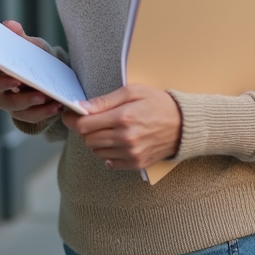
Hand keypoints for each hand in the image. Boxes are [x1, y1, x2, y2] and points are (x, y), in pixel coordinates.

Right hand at [0, 21, 63, 123]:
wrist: (47, 75)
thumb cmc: (33, 59)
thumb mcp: (30, 47)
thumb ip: (19, 37)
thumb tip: (9, 24)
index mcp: (0, 76)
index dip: (2, 82)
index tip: (17, 79)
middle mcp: (3, 94)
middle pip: (5, 101)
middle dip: (22, 99)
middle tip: (39, 94)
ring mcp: (15, 107)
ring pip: (20, 112)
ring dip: (37, 108)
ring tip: (53, 100)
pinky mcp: (28, 116)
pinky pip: (34, 119)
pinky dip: (46, 113)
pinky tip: (59, 106)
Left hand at [63, 84, 182, 169]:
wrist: (184, 124)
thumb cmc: (159, 103)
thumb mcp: (133, 91)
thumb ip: (105, 100)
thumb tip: (81, 107)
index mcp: (123, 117)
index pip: (84, 125)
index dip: (72, 119)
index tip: (71, 114)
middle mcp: (126, 138)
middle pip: (87, 139)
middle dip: (85, 129)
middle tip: (94, 119)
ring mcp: (131, 153)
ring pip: (96, 151)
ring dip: (97, 141)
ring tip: (109, 129)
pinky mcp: (136, 163)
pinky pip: (109, 162)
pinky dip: (108, 153)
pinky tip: (117, 142)